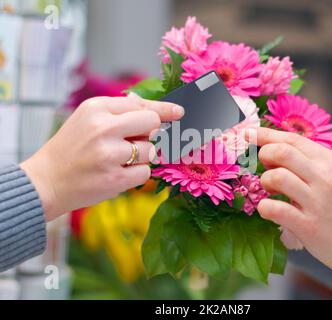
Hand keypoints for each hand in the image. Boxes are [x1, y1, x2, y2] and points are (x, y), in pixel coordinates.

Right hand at [21, 95, 183, 221]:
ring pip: (151, 150)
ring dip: (142, 157)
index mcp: (95, 108)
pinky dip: (137, 174)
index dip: (163, 110)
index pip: (141, 105)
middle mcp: (103, 128)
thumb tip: (150, 107)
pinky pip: (145, 172)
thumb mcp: (86, 119)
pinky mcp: (114, 179)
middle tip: (134, 141)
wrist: (46, 181)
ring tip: (118, 160)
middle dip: (150, 133)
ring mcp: (109, 155)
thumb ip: (118, 111)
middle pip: (152, 124)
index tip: (179, 112)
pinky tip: (118, 173)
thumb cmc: (70, 148)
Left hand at [246, 127, 331, 280]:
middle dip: (264, 155)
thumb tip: (273, 147)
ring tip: (271, 190)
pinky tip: (269, 209)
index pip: (293, 139)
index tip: (248, 133)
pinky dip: (264, 207)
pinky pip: (274, 208)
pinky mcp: (308, 225)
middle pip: (282, 152)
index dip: (266, 135)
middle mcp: (326, 178)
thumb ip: (310, 162)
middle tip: (264, 167)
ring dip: (265, 182)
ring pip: (277, 177)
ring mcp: (317, 202)